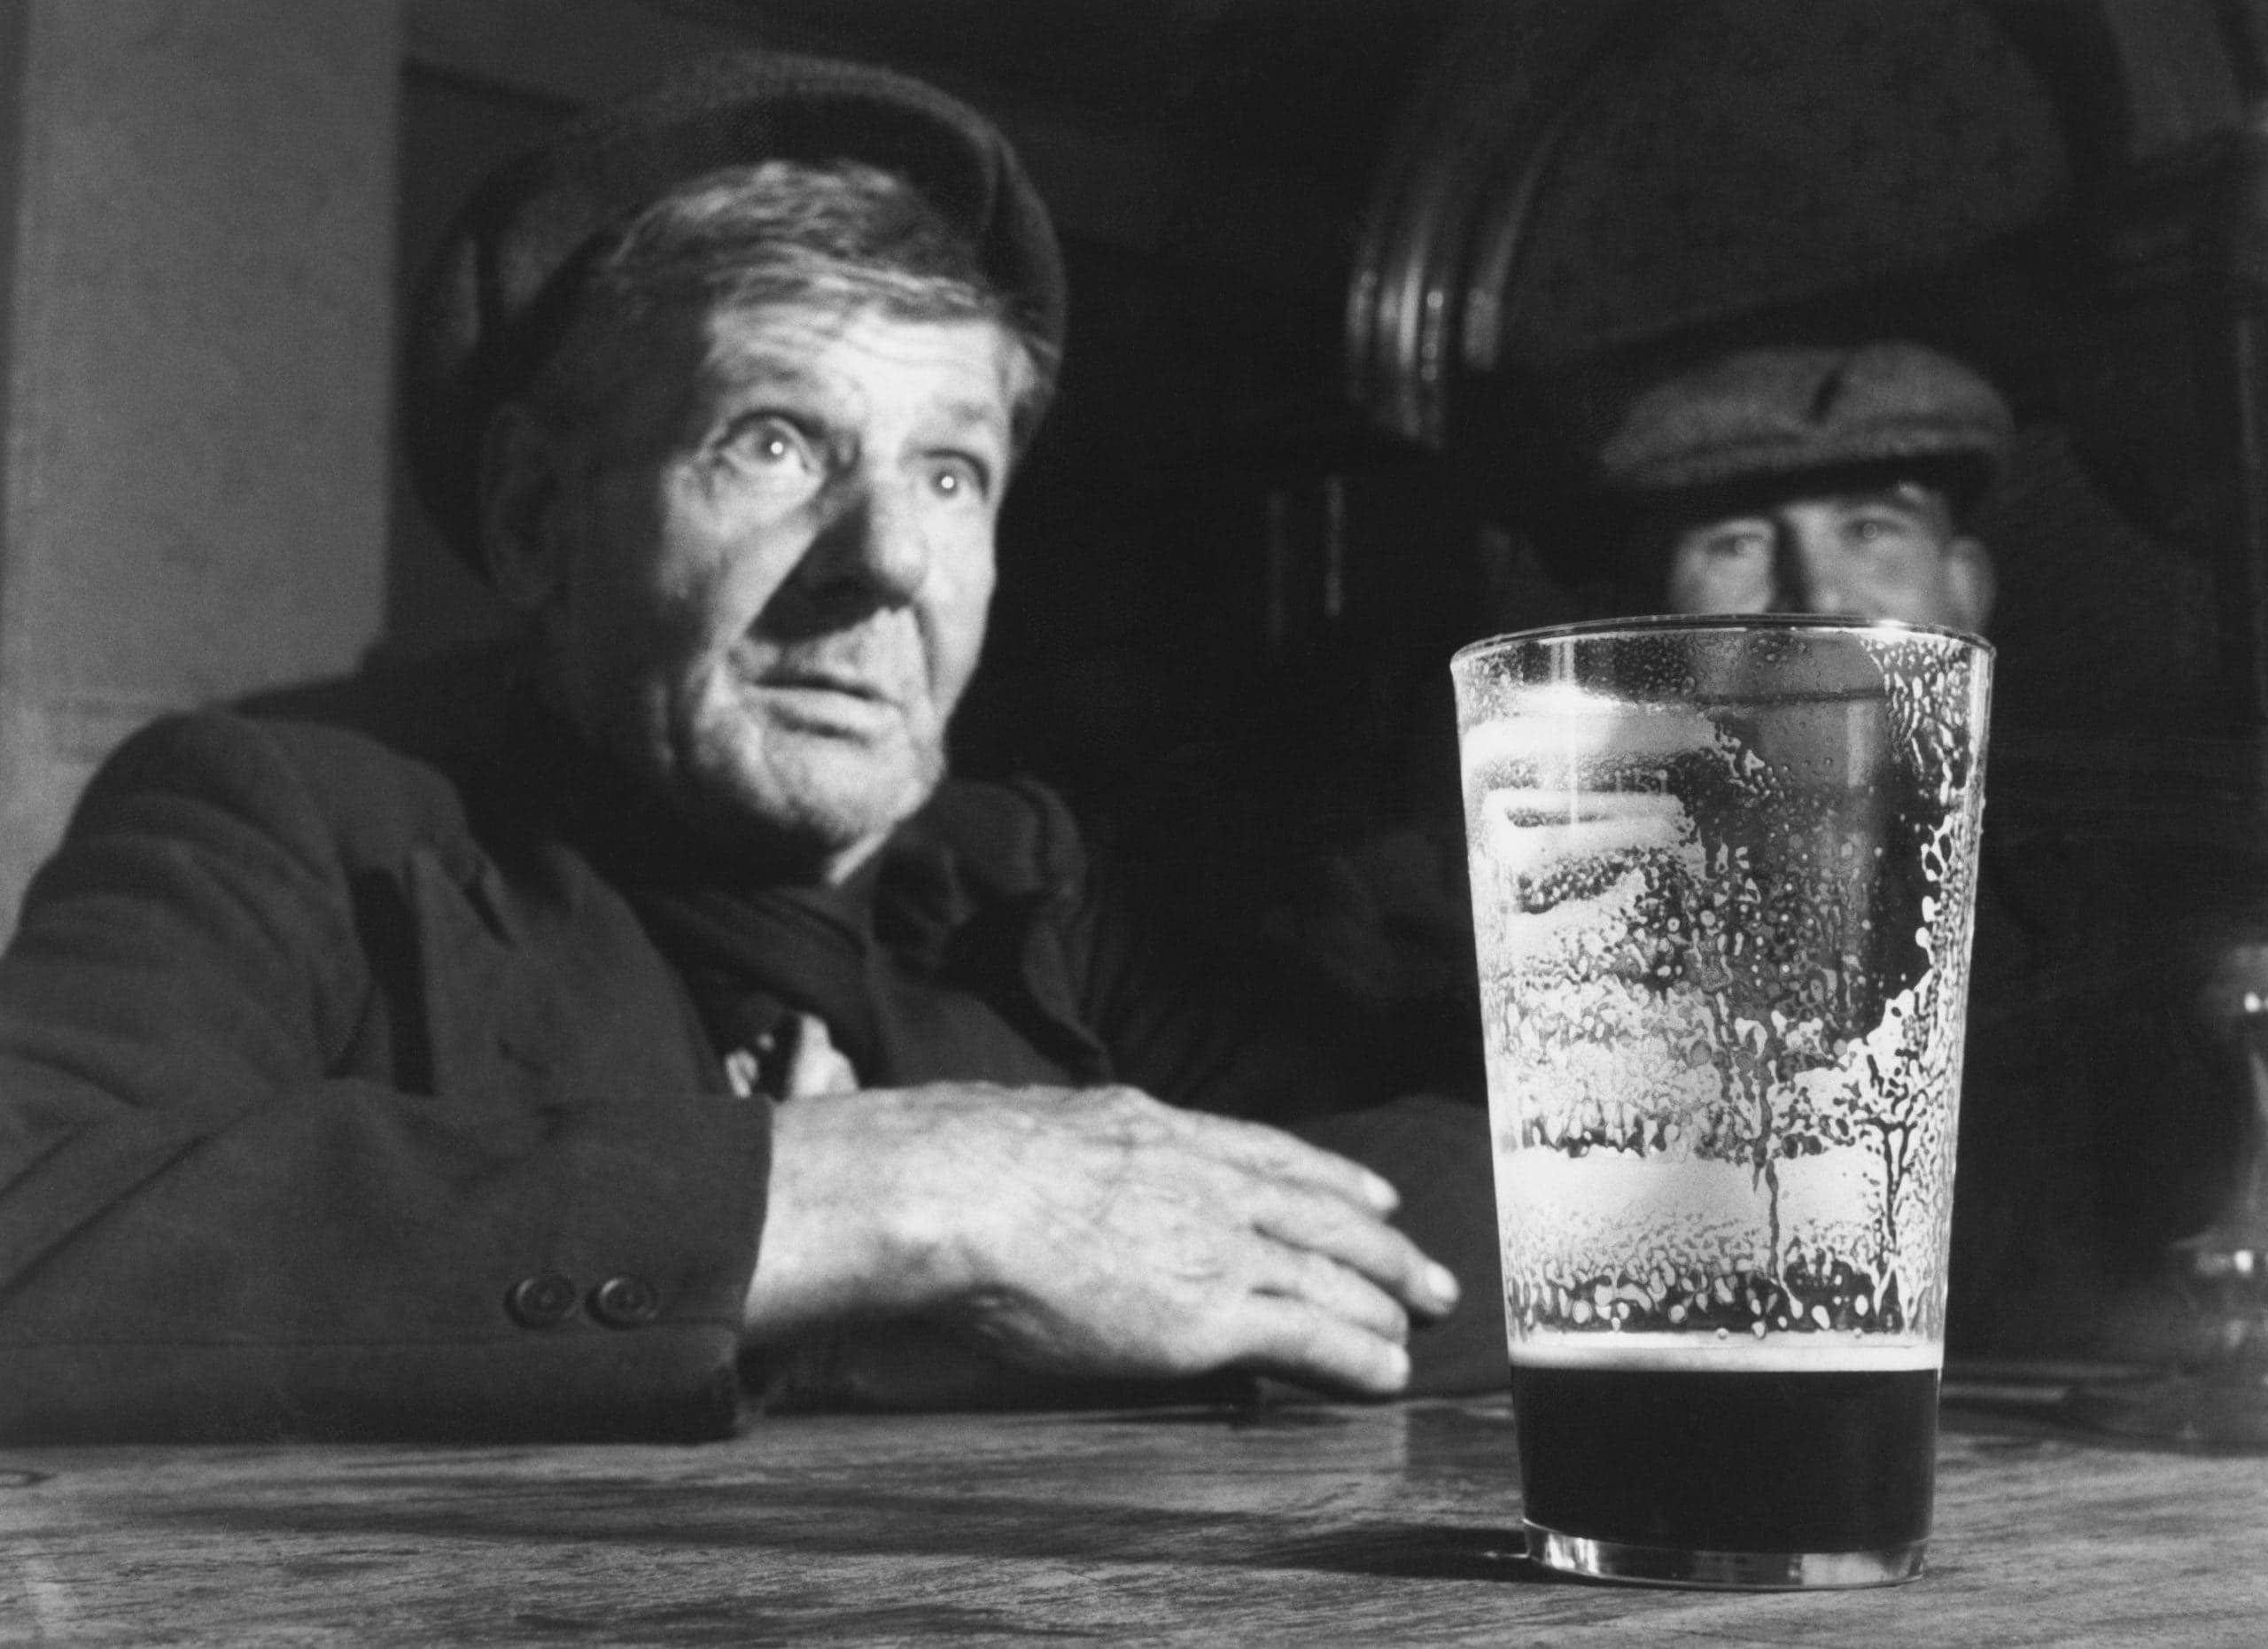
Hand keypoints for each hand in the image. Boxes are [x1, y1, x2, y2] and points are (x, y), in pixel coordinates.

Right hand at [743, 1083, 1461, 1397]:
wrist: (956, 1190)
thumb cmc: (957, 1166)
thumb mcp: (1031, 1133)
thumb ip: (1064, 1155)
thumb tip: (1036, 1168)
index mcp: (1156, 1130)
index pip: (1268, 1152)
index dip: (1329, 1175)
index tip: (1372, 1191)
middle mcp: (1203, 1178)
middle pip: (1320, 1209)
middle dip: (1383, 1241)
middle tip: (1427, 1269)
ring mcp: (1214, 1242)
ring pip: (1330, 1268)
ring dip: (1386, 1297)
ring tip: (1423, 1320)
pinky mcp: (1212, 1311)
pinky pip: (1310, 1332)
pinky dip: (1357, 1352)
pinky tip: (1386, 1371)